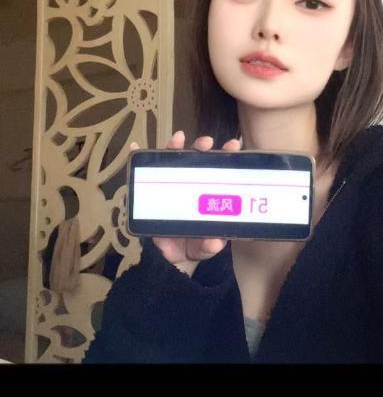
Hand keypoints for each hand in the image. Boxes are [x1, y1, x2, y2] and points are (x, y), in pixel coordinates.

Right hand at [130, 130, 240, 275]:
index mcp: (208, 193)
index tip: (233, 145)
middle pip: (196, 158)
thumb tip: (214, 243)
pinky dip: (137, 157)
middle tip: (207, 142)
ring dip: (174, 145)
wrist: (173, 258)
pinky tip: (135, 148)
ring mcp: (170, 186)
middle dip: (202, 146)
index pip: (218, 169)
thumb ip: (210, 246)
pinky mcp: (150, 193)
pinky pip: (142, 172)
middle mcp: (191, 184)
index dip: (226, 154)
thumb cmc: (194, 244)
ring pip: (171, 160)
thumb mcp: (204, 247)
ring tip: (177, 138)